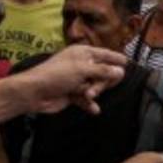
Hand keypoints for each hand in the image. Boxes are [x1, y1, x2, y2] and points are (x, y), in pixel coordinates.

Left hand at [11, 44, 125, 115]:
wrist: (34, 93)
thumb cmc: (56, 75)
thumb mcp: (82, 70)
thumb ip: (103, 71)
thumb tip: (121, 71)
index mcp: (84, 53)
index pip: (106, 54)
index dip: (117, 60)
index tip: (128, 64)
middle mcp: (82, 65)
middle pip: (104, 73)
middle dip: (102, 83)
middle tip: (93, 90)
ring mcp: (77, 80)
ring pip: (96, 87)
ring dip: (93, 93)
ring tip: (86, 97)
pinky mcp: (73, 94)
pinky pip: (87, 99)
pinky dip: (89, 104)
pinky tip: (93, 110)